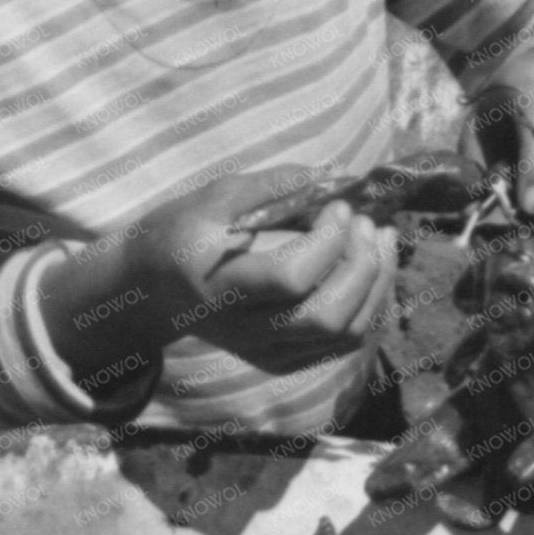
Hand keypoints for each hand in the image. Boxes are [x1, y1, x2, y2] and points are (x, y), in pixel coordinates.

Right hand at [128, 167, 396, 344]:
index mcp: (221, 284)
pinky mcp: (281, 359)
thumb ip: (276, 185)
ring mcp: (265, 350)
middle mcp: (244, 329)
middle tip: (368, 225)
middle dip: (362, 267)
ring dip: (376, 284)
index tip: (339, 206)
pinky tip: (369, 269)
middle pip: (325, 317)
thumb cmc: (184, 232)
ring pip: (342, 335)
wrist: (152, 289)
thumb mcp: (217, 197)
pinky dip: (368, 305)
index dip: (328, 241)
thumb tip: (336, 175)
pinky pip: (341, 344)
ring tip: (381, 240)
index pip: (291, 278)